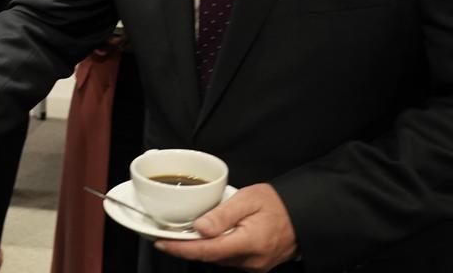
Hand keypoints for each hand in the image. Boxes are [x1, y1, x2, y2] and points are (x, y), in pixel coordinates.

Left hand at [154, 183, 296, 272]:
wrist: (303, 215)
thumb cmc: (277, 204)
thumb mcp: (248, 199)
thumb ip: (223, 215)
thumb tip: (199, 228)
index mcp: (249, 242)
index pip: (207, 250)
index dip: (181, 248)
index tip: (161, 243)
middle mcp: (251, 260)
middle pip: (209, 257)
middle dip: (185, 248)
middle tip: (164, 236)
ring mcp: (253, 265)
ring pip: (217, 259)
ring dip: (199, 248)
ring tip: (181, 234)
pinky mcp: (254, 264)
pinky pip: (228, 258)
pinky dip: (213, 249)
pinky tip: (206, 237)